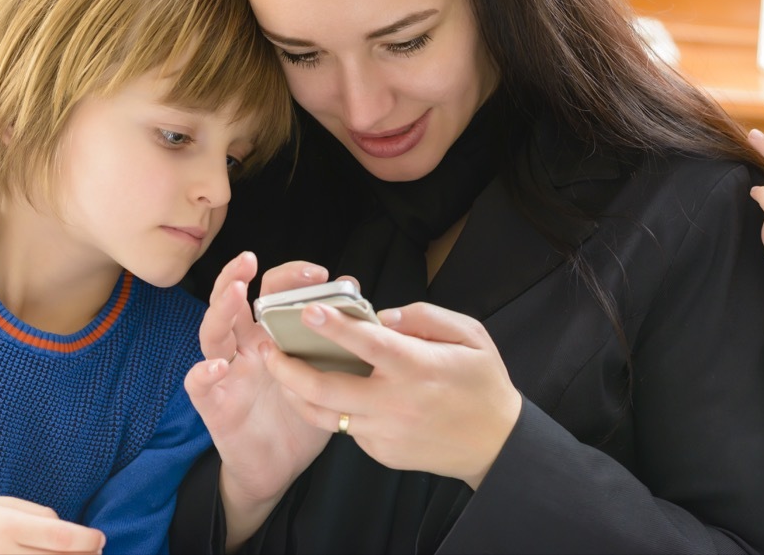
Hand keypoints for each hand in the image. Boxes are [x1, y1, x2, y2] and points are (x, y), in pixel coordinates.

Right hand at [183, 254, 333, 547]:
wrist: (278, 468)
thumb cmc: (302, 412)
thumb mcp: (322, 371)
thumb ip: (332, 333)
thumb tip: (353, 290)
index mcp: (270, 335)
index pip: (270, 293)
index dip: (288, 277)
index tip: (318, 274)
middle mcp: (244, 347)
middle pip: (231, 302)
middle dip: (237, 276)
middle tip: (251, 260)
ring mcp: (226, 373)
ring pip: (211, 333)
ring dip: (220, 309)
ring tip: (235, 292)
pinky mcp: (214, 405)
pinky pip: (199, 385)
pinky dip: (203, 372)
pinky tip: (216, 365)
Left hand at [261, 300, 521, 488]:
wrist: (495, 444)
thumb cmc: (483, 382)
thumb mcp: (470, 335)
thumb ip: (424, 317)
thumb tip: (381, 316)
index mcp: (417, 367)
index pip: (367, 344)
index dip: (334, 326)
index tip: (307, 310)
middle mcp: (395, 402)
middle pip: (326, 389)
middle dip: (288, 369)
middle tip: (267, 349)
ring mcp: (385, 432)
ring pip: (326, 414)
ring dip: (296, 393)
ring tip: (279, 371)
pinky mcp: (381, 452)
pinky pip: (347, 428)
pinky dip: (333, 408)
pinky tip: (326, 392)